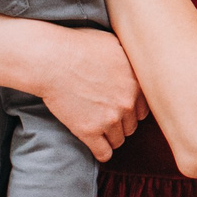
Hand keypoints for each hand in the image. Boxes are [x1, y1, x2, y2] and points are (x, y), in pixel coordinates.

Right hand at [30, 26, 148, 158]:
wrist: (51, 59)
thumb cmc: (78, 45)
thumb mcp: (114, 43)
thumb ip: (130, 58)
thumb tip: (138, 60)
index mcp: (137, 82)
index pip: (145, 108)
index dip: (131, 107)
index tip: (120, 106)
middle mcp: (128, 102)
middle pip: (132, 124)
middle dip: (121, 121)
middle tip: (105, 114)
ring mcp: (110, 119)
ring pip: (119, 140)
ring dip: (110, 136)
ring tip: (98, 128)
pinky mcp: (89, 131)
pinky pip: (104, 153)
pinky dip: (101, 152)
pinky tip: (96, 146)